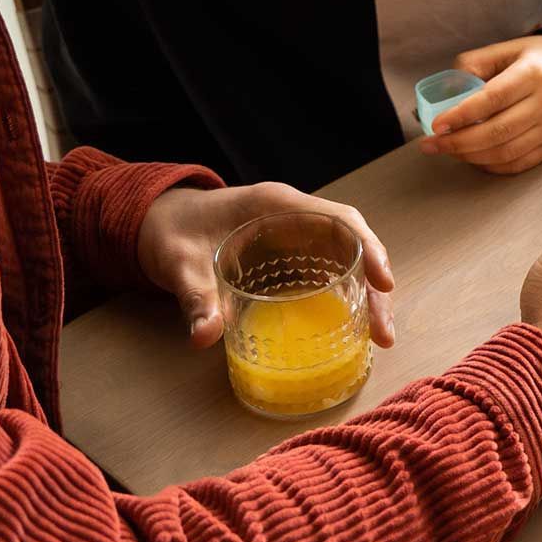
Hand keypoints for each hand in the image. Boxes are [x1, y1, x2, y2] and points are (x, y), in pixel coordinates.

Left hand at [136, 184, 395, 350]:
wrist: (158, 223)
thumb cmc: (172, 233)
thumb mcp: (179, 264)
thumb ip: (194, 297)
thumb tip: (205, 336)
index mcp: (277, 205)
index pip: (338, 219)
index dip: (366, 248)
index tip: (383, 281)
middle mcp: (294, 216)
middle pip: (352, 244)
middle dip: (375, 284)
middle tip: (383, 331)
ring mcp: (295, 235)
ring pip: (347, 258)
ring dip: (367, 294)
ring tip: (377, 336)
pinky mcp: (290, 255)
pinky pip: (329, 271)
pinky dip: (347, 296)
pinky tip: (354, 325)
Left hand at [418, 34, 541, 174]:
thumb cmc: (538, 59)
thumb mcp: (507, 49)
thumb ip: (475, 64)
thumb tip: (447, 91)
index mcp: (532, 74)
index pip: (492, 99)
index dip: (461, 115)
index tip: (436, 125)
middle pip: (497, 131)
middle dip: (458, 143)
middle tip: (431, 144)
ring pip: (505, 152)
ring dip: (471, 156)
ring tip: (448, 151)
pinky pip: (519, 164)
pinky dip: (491, 166)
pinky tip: (474, 158)